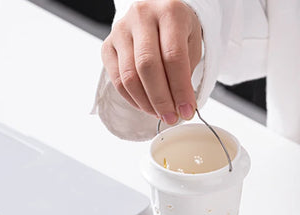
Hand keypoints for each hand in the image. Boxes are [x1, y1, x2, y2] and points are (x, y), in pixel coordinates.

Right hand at [101, 0, 201, 124]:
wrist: (157, 12)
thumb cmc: (178, 31)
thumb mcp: (192, 45)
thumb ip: (186, 73)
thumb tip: (181, 108)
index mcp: (169, 12)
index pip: (173, 57)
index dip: (180, 89)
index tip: (187, 111)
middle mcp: (141, 16)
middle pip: (147, 67)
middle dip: (161, 99)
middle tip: (172, 118)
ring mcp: (121, 30)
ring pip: (129, 76)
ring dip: (146, 103)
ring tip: (160, 114)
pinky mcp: (108, 45)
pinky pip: (117, 80)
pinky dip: (132, 99)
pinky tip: (146, 105)